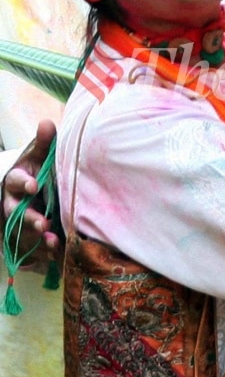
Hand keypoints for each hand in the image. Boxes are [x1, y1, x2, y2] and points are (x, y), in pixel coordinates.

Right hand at [1, 120, 60, 270]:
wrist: (35, 187)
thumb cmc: (38, 168)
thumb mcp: (40, 155)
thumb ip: (44, 143)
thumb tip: (47, 123)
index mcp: (16, 179)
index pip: (15, 180)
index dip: (23, 183)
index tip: (33, 185)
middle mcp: (13, 202)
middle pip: (15, 211)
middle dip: (27, 217)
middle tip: (42, 222)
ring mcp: (19, 219)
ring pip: (22, 231)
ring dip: (36, 237)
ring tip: (53, 240)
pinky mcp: (28, 234)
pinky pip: (33, 246)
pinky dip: (45, 251)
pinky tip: (58, 253)